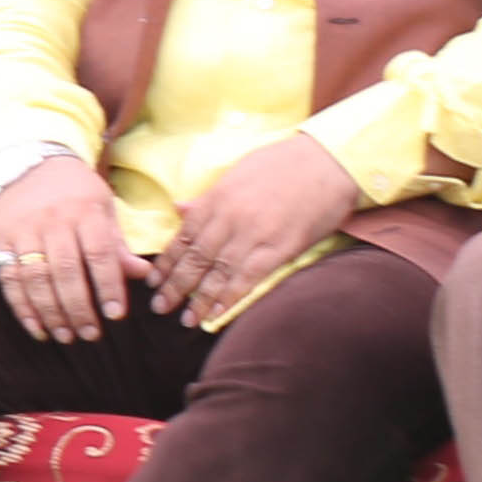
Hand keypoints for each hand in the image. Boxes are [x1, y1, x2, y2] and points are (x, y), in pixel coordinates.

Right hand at [0, 152, 138, 347]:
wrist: (26, 161)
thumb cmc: (74, 189)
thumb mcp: (103, 206)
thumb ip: (118, 243)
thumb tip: (143, 274)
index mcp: (84, 212)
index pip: (99, 254)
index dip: (108, 286)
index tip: (116, 315)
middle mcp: (52, 221)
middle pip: (65, 271)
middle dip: (79, 307)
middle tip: (90, 334)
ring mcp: (23, 230)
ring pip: (35, 278)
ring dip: (50, 312)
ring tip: (65, 336)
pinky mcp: (1, 239)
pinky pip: (9, 277)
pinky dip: (21, 305)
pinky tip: (35, 326)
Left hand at [155, 129, 356, 330]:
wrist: (328, 161)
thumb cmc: (284, 164)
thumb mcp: (237, 173)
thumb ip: (208, 197)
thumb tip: (179, 209)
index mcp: (216, 198)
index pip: (183, 236)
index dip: (167, 261)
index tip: (153, 280)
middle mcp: (229, 218)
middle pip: (195, 257)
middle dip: (174, 285)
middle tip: (159, 307)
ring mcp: (254, 234)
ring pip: (218, 271)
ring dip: (199, 298)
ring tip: (184, 319)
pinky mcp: (281, 248)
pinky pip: (249, 277)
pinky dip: (230, 297)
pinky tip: (217, 313)